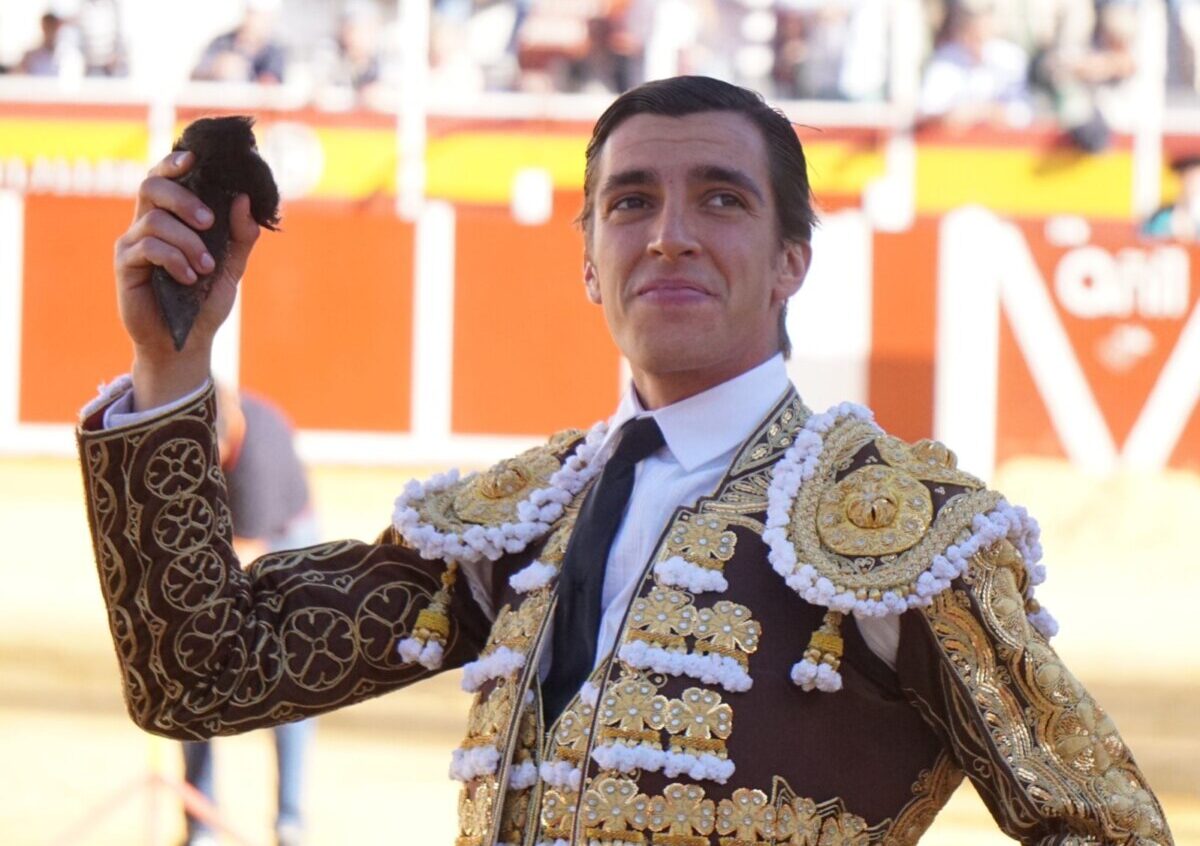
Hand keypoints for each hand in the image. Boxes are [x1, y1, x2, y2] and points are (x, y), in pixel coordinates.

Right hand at [115, 150, 260, 408]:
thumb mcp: (232, 266)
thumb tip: (243, 199)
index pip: (166, 179)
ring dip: (187, 242)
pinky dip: (174, 259)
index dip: (174, 162)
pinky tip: (189, 278)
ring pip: (154, 220)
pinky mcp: (126, 266)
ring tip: (206, 268)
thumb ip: (240, 235)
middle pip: (151, 186)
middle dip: (183, 198)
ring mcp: (133, 244)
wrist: (186, 343)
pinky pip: (148, 247)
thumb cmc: (205, 302)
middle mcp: (147, 225)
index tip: (194, 157)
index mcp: (172, 219)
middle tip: (209, 221)